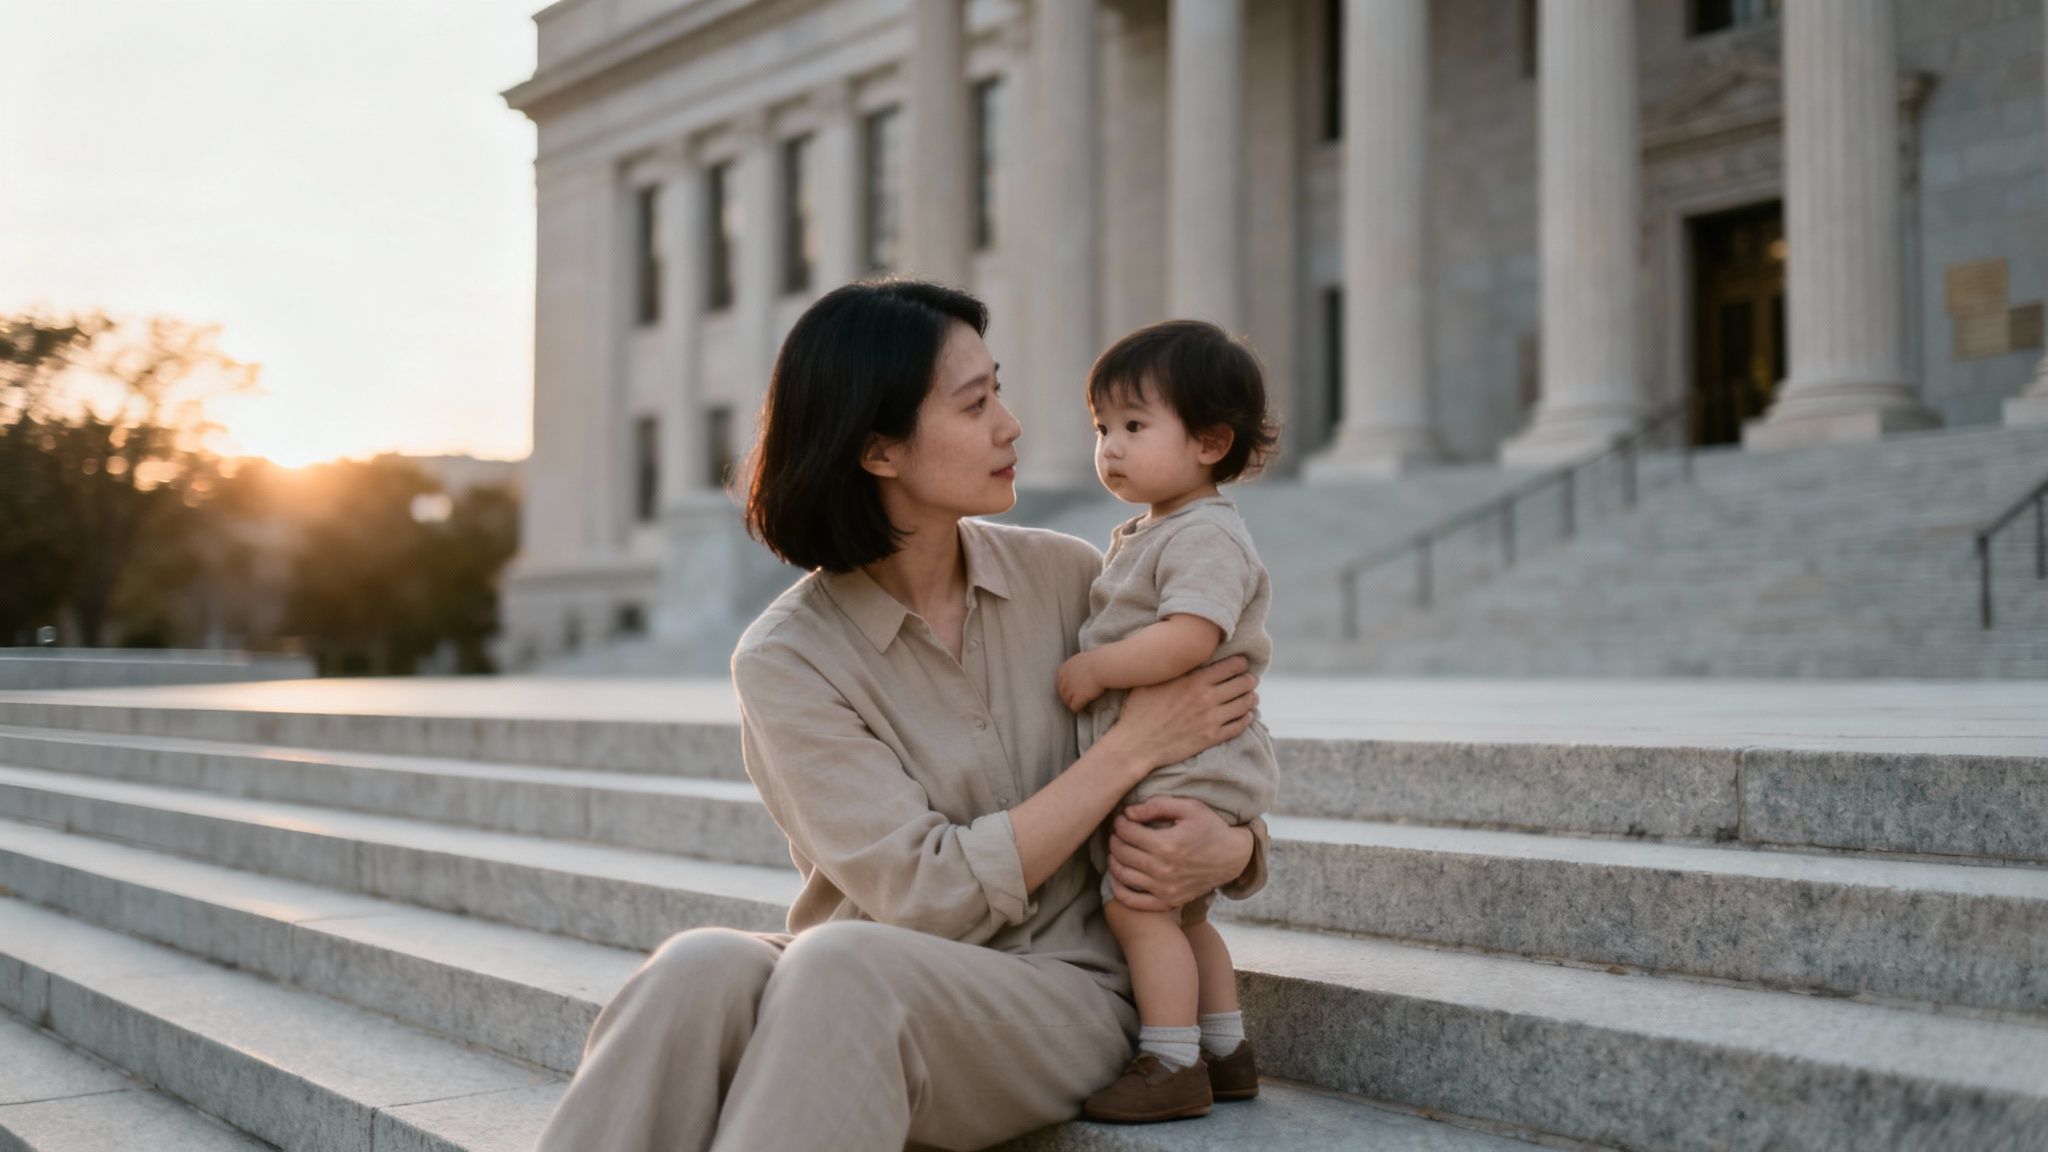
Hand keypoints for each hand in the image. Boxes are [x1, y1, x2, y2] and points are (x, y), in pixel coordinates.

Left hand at [1056, 652, 1103, 712]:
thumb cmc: (1096, 660)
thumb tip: (1078, 667)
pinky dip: (1077, 708)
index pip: (1059, 682)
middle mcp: (1064, 680)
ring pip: (1066, 701)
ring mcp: (1070, 690)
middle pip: (1061, 692)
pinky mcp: (1078, 697)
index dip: (1064, 687)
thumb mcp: (1081, 659)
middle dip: (1065, 697)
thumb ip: (1076, 665)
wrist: (1102, 666)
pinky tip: (1081, 709)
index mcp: (1064, 670)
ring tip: (1076, 706)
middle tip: (1072, 700)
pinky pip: (1074, 707)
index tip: (1069, 690)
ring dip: (1070, 703)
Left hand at [1105, 796, 1253, 911]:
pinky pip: (1133, 901)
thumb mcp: (1190, 807)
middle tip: (1119, 832)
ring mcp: (1164, 889)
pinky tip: (1119, 875)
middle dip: (1115, 838)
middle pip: (1121, 852)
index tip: (1123, 818)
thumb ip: (1158, 805)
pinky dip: (1119, 888)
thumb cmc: (1211, 828)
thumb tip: (1128, 812)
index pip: (1127, 832)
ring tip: (1119, 849)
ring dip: (1114, 859)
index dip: (1120, 822)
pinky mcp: (1168, 901)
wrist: (1234, 858)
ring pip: (1122, 875)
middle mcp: (1163, 870)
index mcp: (1167, 845)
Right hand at [1109, 655, 1256, 769]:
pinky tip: (1246, 716)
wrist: (1136, 744)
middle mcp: (1207, 698)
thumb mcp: (1152, 680)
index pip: (1231, 666)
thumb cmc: (1139, 710)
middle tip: (1249, 680)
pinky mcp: (1211, 737)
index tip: (1242, 664)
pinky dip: (1246, 719)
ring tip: (1251, 696)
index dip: (1241, 663)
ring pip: (1245, 704)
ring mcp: (1211, 719)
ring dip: (1251, 698)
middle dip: (1249, 680)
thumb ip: (1172, 668)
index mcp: (1194, 680)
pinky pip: (1239, 726)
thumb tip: (1181, 655)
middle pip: (1243, 684)